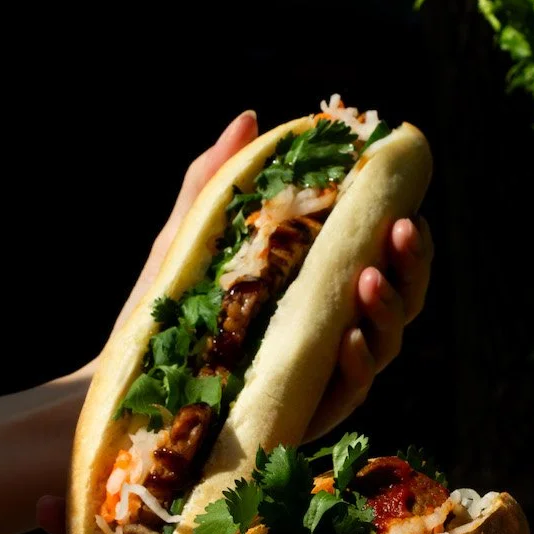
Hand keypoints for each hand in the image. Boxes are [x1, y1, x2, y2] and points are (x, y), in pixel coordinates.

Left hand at [37, 110, 432, 533]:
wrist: (122, 386)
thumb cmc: (160, 311)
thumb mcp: (189, 238)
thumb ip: (219, 180)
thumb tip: (250, 117)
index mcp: (317, 289)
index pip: (381, 260)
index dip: (404, 235)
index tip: (403, 203)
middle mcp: (331, 333)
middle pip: (400, 300)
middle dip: (412, 266)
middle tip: (402, 230)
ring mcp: (322, 377)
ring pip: (385, 344)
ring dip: (389, 309)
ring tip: (369, 277)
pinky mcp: (304, 416)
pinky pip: (348, 393)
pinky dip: (358, 365)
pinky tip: (351, 340)